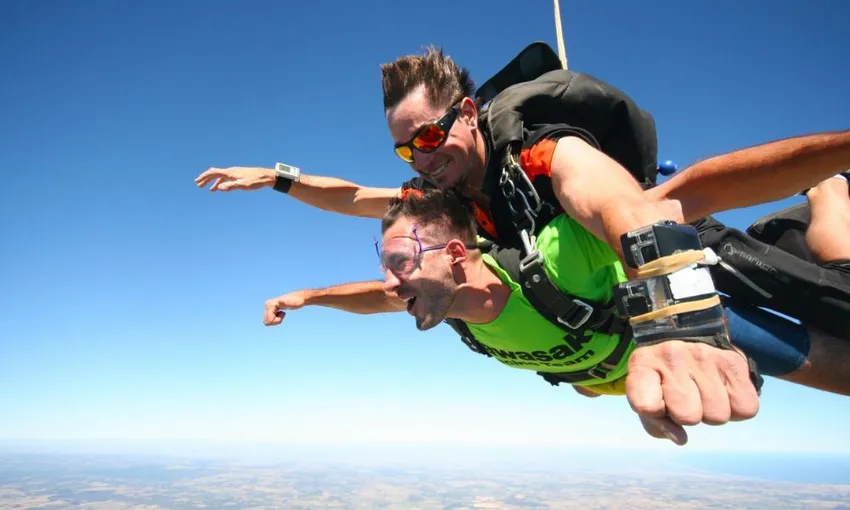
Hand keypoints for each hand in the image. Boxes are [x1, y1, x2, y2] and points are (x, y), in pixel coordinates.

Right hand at [195, 166, 275, 191]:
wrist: (266, 176)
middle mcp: (231, 171)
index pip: (214, 172)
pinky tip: (222, 188)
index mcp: (230, 172)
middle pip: (215, 173)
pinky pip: (227, 178)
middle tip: (198, 185)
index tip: (197, 181)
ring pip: (221, 176)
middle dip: (206, 179)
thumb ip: (231, 186)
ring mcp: (235, 173)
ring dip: (214, 182)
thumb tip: (219, 188)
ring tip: (210, 190)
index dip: (204, 177)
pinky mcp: (239, 175)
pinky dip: (222, 183)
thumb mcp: (243, 185)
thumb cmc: (256, 181)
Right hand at [263, 291, 306, 325]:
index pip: (268, 320)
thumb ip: (285, 302)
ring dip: (276, 320)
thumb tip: (281, 301)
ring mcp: (269, 307)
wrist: (299, 298)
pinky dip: (276, 319)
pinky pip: (270, 319)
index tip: (283, 313)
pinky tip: (282, 313)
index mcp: (269, 304)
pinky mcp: (272, 309)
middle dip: (275, 321)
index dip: (277, 320)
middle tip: (283, 314)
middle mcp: (267, 305)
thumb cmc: (297, 301)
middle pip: (266, 322)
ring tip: (282, 313)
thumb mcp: (292, 302)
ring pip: (268, 321)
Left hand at [625, 341, 759, 445]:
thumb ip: (657, 424)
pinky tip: (722, 391)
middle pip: (688, 416)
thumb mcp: (647, 400)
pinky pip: (745, 408)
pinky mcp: (732, 360)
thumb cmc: (662, 381)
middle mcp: (672, 355)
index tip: (657, 403)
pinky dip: (736, 408)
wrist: (685, 338)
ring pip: (718, 415)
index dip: (655, 414)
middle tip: (685, 398)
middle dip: (688, 416)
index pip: (646, 406)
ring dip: (712, 412)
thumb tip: (681, 438)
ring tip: (703, 393)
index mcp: (642, 364)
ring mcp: (704, 355)